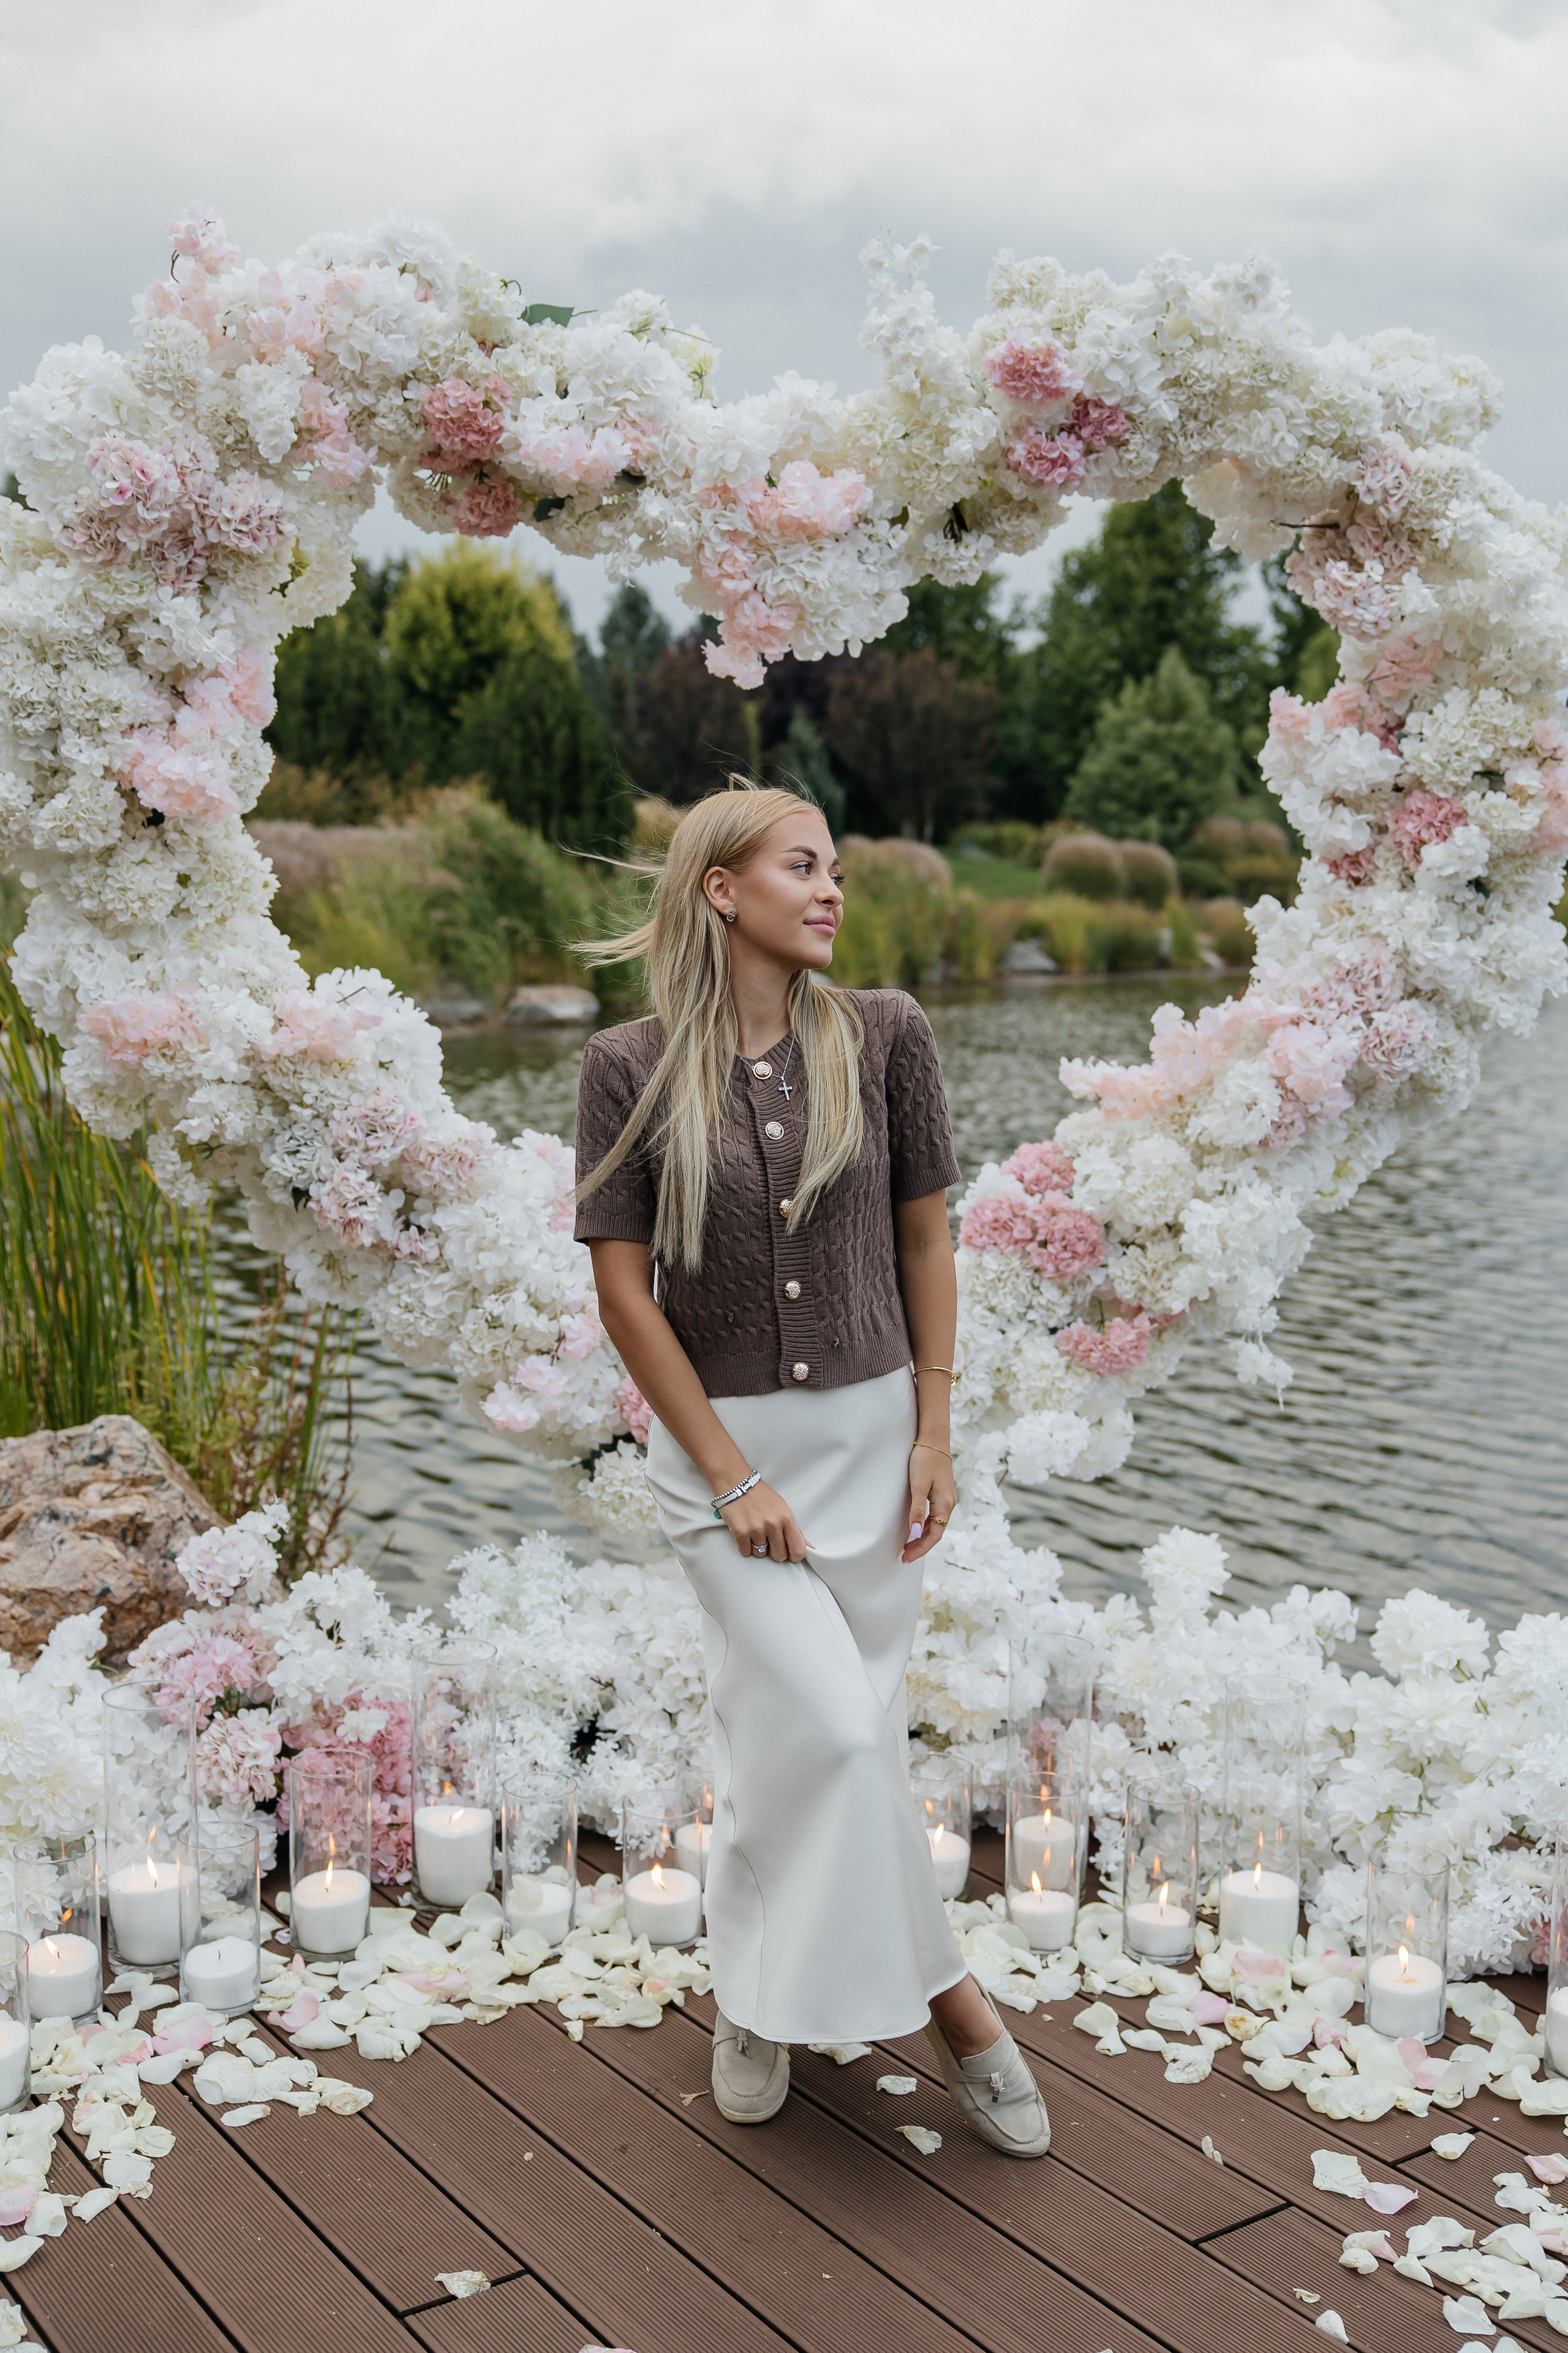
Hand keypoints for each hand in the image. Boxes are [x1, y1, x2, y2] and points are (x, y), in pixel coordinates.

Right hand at [719, 1480, 810, 1562]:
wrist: (736, 1483)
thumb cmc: (760, 1495)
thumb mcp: (782, 1508)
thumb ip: (795, 1530)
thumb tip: (808, 1546)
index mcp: (786, 1518)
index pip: (798, 1550)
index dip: (794, 1556)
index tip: (790, 1554)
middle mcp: (773, 1524)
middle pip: (779, 1556)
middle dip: (774, 1551)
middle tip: (769, 1540)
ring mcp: (756, 1529)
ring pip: (761, 1554)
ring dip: (757, 1547)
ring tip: (755, 1531)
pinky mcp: (740, 1532)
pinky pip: (745, 1552)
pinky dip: (744, 1546)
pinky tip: (745, 1533)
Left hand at [903, 1440, 955, 1561]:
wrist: (934, 1440)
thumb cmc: (925, 1461)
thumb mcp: (918, 1485)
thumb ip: (917, 1510)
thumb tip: (915, 1533)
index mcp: (945, 1504)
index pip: (934, 1535)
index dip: (921, 1548)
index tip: (906, 1557)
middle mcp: (949, 1504)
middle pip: (937, 1533)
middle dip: (921, 1546)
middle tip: (905, 1556)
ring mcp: (947, 1499)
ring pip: (937, 1525)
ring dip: (923, 1537)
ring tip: (908, 1546)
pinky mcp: (942, 1493)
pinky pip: (935, 1516)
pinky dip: (926, 1526)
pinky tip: (917, 1528)